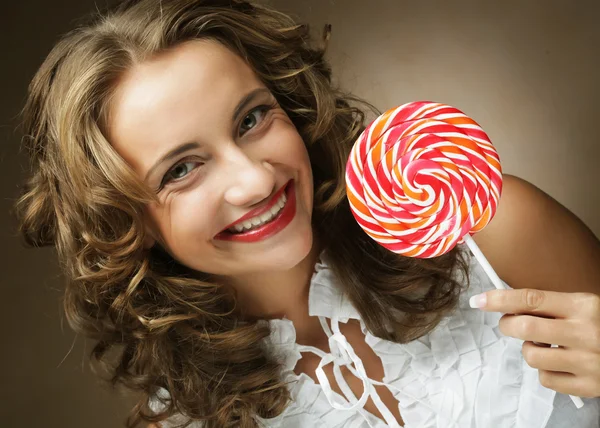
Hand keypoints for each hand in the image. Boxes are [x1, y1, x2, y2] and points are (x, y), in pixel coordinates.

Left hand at [469, 288, 599, 397]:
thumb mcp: (584, 306)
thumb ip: (550, 306)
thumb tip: (506, 305)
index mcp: (584, 306)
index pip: (530, 299)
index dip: (499, 299)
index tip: (478, 301)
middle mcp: (586, 333)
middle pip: (524, 328)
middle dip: (507, 325)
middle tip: (509, 324)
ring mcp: (587, 362)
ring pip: (531, 355)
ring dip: (528, 349)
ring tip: (544, 344)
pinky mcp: (588, 387)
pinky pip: (546, 379)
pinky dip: (545, 370)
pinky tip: (559, 362)